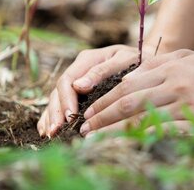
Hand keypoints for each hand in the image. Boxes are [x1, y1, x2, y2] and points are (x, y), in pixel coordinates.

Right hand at [37, 44, 155, 137]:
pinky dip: (51, 116)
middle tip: (56, 131)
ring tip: (50, 134)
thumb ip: (102, 71)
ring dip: (51, 116)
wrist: (147, 60)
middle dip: (56, 112)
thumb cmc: (137, 60)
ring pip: (56, 98)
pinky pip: (60, 103)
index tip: (69, 117)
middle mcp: (78, 70)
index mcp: (87, 59)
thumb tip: (78, 86)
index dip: (66, 99)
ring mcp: (77, 80)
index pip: (68, 80)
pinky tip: (46, 130)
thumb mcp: (123, 61)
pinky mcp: (79, 91)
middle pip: (59, 91)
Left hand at [79, 49, 193, 136]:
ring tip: (95, 141)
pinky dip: (140, 141)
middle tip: (84, 129)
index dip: (105, 100)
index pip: (127, 85)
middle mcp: (175, 83)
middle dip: (102, 117)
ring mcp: (186, 104)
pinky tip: (126, 147)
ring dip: (114, 132)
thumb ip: (158, 64)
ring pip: (141, 119)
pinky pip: (163, 133)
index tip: (89, 112)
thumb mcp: (187, 57)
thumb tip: (127, 76)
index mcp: (169, 67)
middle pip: (129, 102)